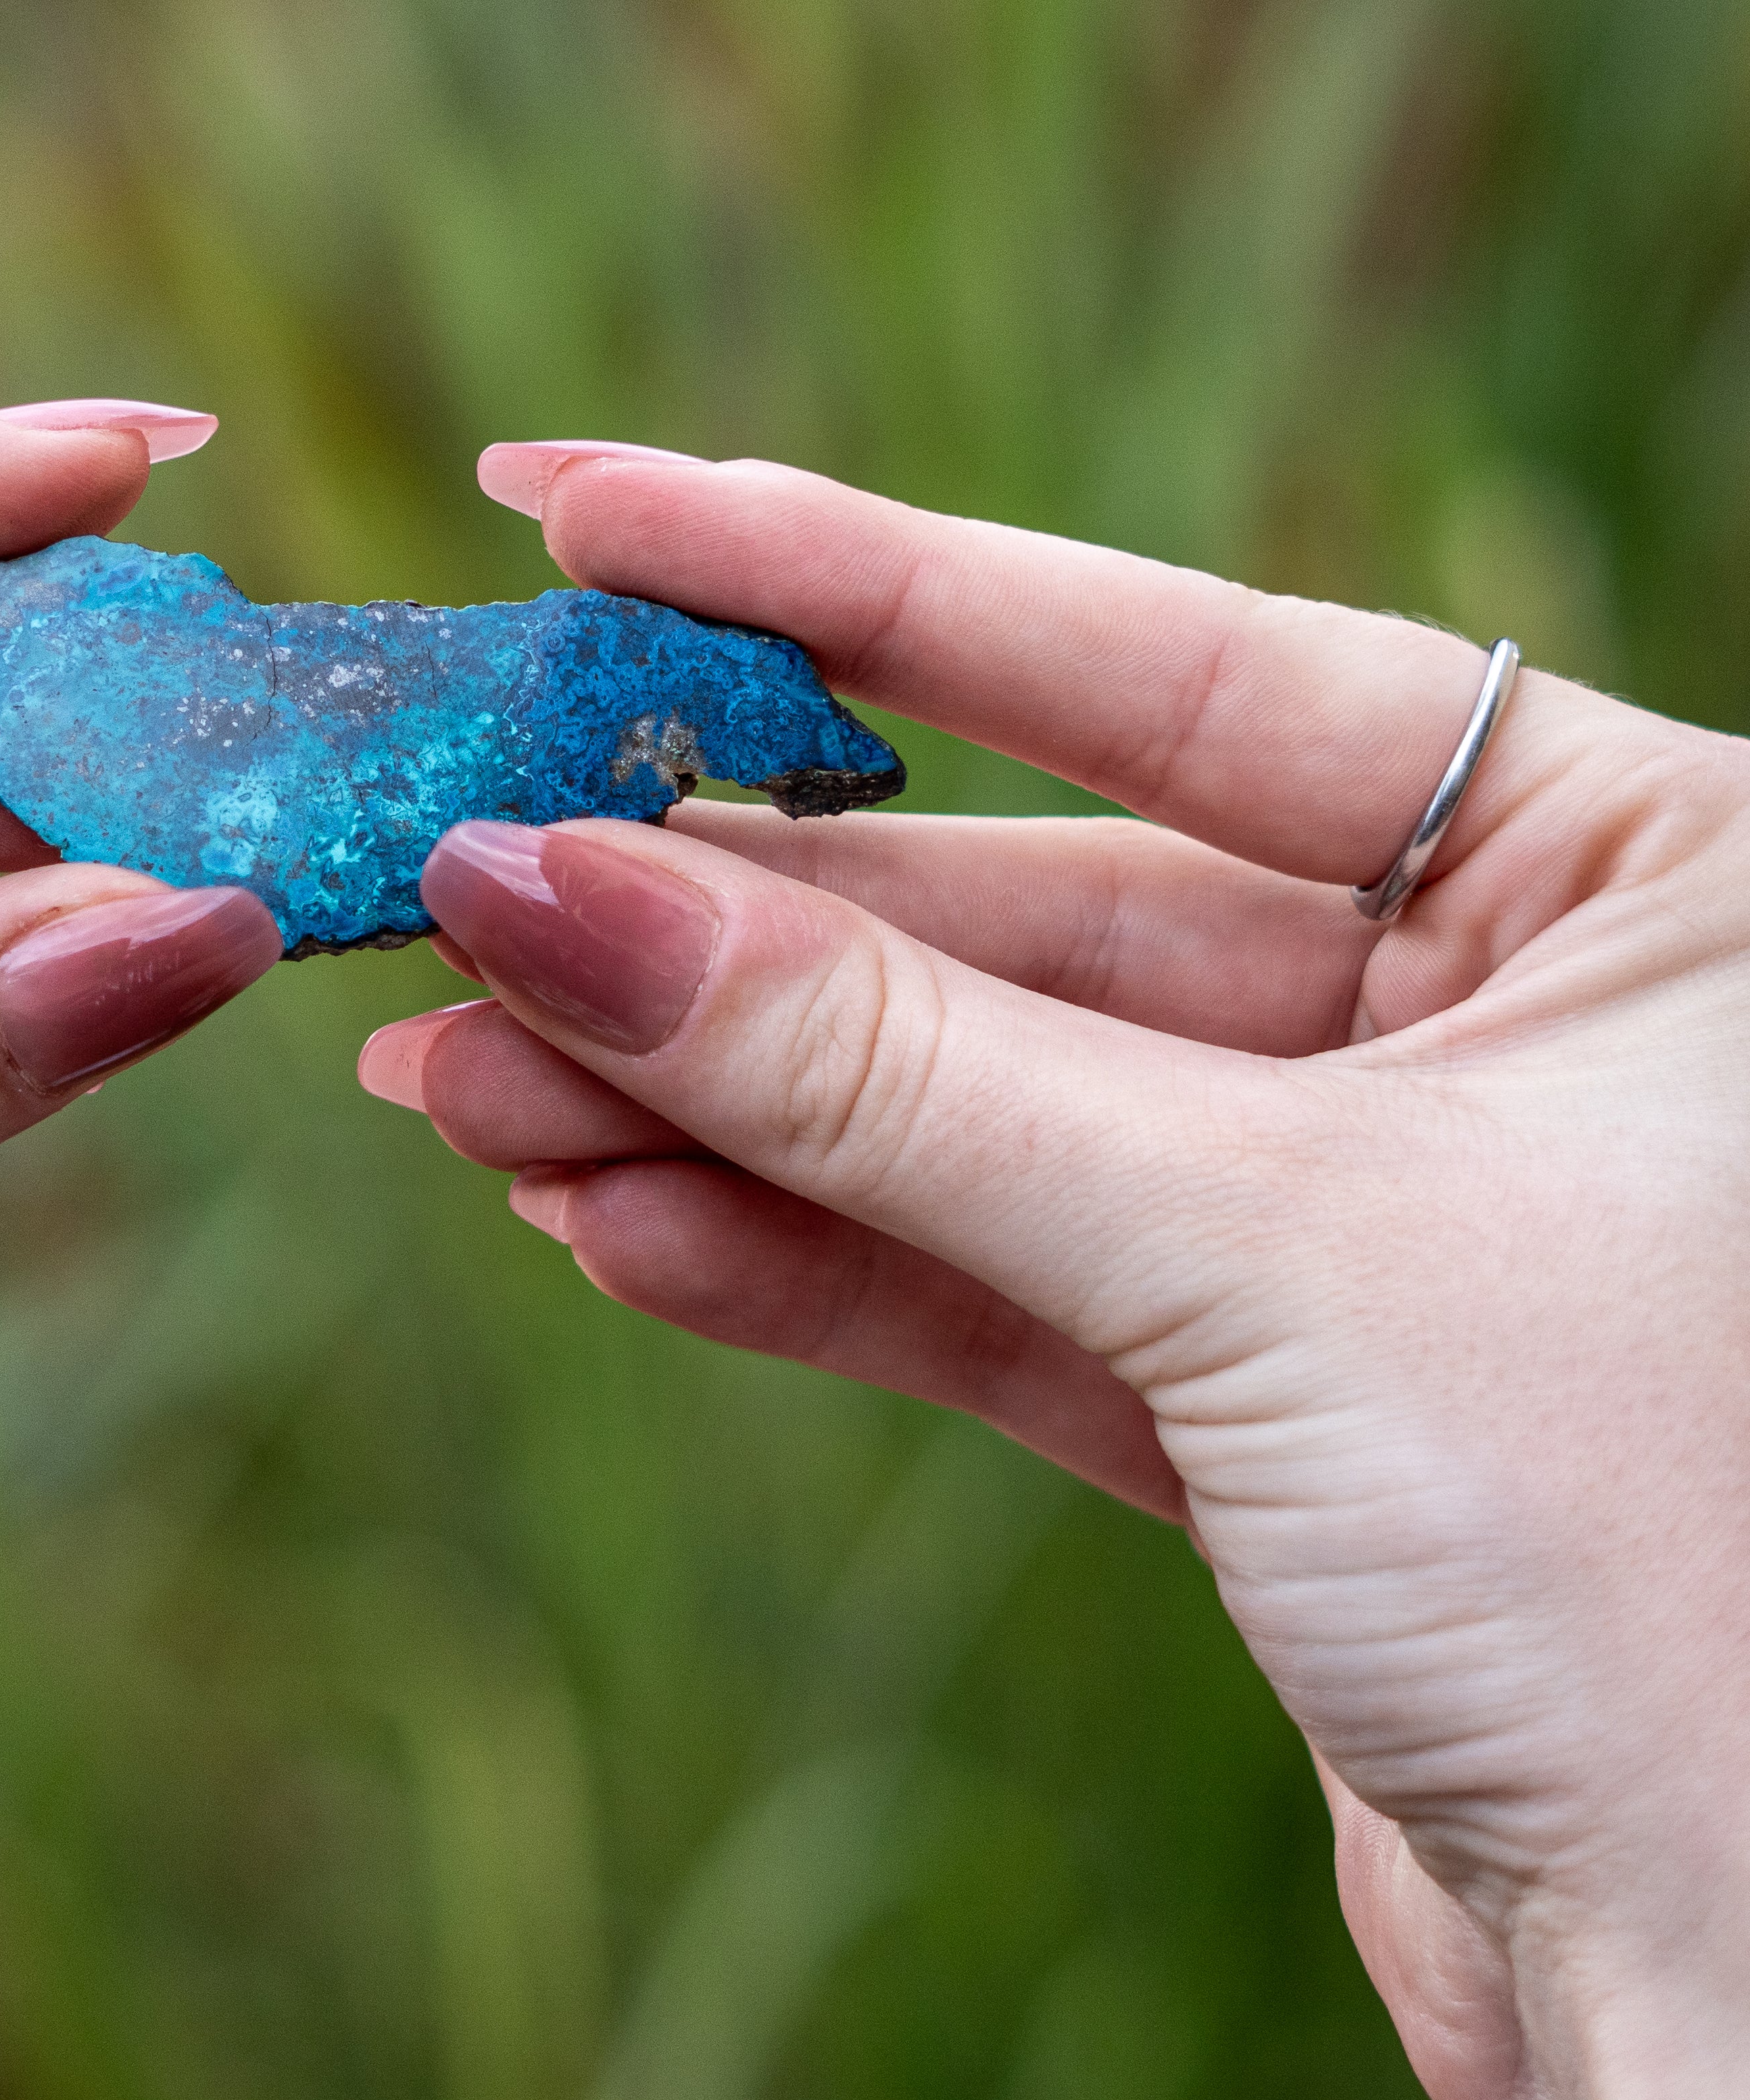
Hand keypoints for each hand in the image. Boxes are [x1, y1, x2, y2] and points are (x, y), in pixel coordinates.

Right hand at [363, 446, 1749, 2099]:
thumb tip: (548, 893)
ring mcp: (1381, 1203)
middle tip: (468, 888)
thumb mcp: (1253, 1256)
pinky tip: (610, 1222)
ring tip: (472, 1080)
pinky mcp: (1286, 1396)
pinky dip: (809, 1260)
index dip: (848, 581)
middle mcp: (1507, 1008)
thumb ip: (892, 1075)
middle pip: (1032, 913)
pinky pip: (1006, 1281)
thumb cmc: (1665, 1585)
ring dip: (718, 1107)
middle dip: (732, 930)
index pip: (1165, 663)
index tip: (592, 514)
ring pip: (984, 1113)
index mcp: (1626, 868)